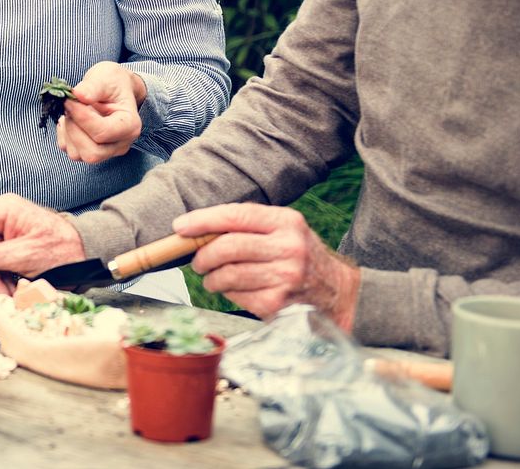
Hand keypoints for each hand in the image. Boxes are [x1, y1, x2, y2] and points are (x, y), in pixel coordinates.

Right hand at [0, 193, 86, 295]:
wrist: (91, 253)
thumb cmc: (64, 249)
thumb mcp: (22, 256)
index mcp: (1, 210)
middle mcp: (0, 218)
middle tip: (4, 288)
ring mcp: (6, 233)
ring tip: (23, 291)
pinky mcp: (11, 247)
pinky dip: (7, 283)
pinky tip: (24, 289)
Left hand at [57, 61, 145, 163]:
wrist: (114, 89)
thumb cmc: (113, 82)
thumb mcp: (106, 76)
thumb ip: (93, 86)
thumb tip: (77, 94)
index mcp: (130, 125)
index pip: (102, 132)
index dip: (81, 117)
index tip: (69, 100)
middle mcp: (120, 144)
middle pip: (92, 152)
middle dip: (74, 129)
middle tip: (69, 107)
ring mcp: (106, 151)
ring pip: (78, 154)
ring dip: (67, 131)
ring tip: (71, 111)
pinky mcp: (90, 151)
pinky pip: (70, 150)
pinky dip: (64, 135)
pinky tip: (71, 119)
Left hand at [174, 203, 361, 331]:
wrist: (339, 293)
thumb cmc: (300, 256)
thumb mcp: (284, 230)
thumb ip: (248, 226)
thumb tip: (198, 230)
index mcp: (286, 222)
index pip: (236, 216)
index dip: (203, 220)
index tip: (180, 227)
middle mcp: (288, 248)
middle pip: (228, 247)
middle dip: (202, 254)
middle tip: (196, 260)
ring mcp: (284, 277)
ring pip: (228, 274)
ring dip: (211, 277)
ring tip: (211, 277)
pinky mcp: (278, 303)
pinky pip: (237, 296)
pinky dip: (227, 293)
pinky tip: (233, 290)